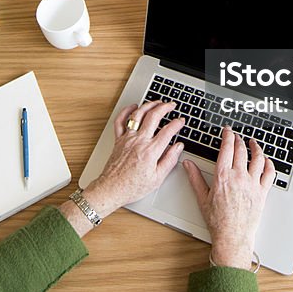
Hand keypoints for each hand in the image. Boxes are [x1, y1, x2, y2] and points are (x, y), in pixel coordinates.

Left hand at [81, 101, 185, 217]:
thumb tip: (178, 147)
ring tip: (156, 102)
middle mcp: (138, 141)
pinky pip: (120, 121)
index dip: (177, 123)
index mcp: (150, 151)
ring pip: (138, 115)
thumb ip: (169, 160)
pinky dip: (126, 111)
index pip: (167, 131)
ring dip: (148, 105)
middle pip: (153, 116)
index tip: (181, 121)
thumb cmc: (133, 187)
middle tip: (171, 105)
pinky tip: (133, 107)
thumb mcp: (157, 178)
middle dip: (164, 107)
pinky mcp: (118, 140)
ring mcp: (127, 138)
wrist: (111, 189)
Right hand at [184, 127, 274, 269]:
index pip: (227, 148)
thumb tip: (188, 164)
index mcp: (223, 176)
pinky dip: (269, 164)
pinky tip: (266, 161)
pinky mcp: (262, 192)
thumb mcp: (202, 197)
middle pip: (241, 150)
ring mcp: (252, 184)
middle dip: (239, 140)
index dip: (228, 136)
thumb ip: (195, 177)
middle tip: (237, 136)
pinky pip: (269, 174)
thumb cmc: (217, 220)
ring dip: (256, 148)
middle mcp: (239, 177)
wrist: (232, 236)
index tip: (227, 131)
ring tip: (253, 143)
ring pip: (258, 159)